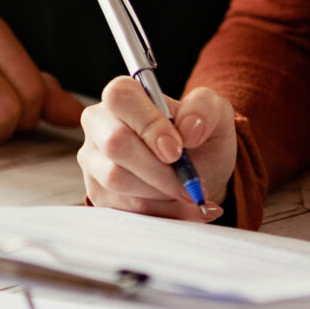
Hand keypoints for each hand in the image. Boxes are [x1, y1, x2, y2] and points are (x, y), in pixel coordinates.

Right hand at [78, 77, 236, 221]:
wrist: (198, 174)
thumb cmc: (199, 138)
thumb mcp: (215, 114)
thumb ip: (204, 110)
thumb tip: (189, 129)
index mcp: (123, 96)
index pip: (122, 98)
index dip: (149, 125)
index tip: (177, 151)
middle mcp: (100, 124)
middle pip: (115, 144)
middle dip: (158, 170)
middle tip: (189, 184)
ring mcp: (94, 161)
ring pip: (116, 180)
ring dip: (161, 194)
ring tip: (189, 195)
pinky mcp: (98, 193)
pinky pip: (123, 207)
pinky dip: (161, 213)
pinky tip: (184, 209)